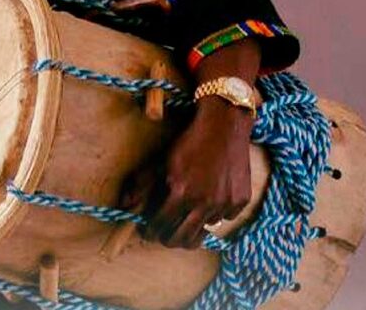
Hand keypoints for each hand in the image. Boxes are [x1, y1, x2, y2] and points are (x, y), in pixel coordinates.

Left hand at [120, 97, 252, 248]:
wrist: (224, 126)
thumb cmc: (189, 143)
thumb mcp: (161, 161)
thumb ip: (142, 185)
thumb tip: (125, 205)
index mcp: (181, 193)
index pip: (161, 226)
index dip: (151, 231)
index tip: (148, 231)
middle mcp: (204, 202)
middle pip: (183, 239)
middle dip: (169, 239)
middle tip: (164, 234)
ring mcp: (225, 204)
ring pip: (204, 229)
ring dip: (193, 223)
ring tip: (188, 210)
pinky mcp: (240, 202)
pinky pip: (224, 218)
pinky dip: (215, 213)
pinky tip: (210, 197)